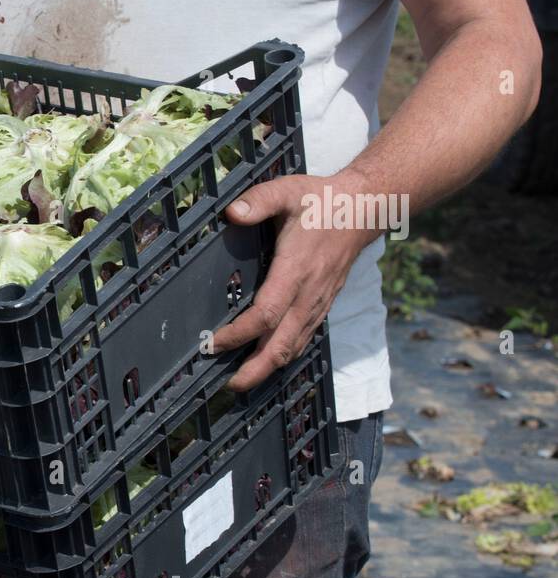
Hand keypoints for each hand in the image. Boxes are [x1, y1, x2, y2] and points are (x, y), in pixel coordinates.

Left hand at [212, 172, 373, 391]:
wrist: (364, 209)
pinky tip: (266, 363)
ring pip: (292, 347)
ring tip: (242, 382)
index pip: (265, 314)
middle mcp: (308, 294)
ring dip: (268, 368)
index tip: (214, 344)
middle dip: (255, 370)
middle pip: (280, 344)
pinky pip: (302, 338)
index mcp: (295, 270)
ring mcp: (318, 303)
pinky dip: (283, 355)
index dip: (239, 334)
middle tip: (229, 386)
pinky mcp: (322, 305)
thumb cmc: (321, 201)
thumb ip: (259, 201)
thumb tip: (232, 213)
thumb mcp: (288, 191)